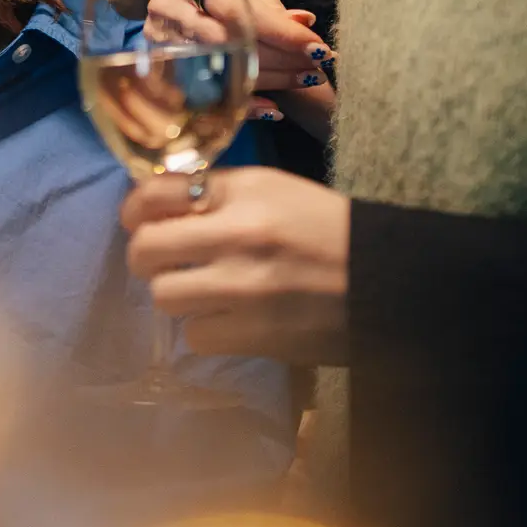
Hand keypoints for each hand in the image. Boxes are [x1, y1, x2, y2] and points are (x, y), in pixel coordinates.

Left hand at [121, 168, 350, 364]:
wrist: (390, 278)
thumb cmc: (327, 228)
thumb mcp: (274, 190)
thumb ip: (218, 194)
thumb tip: (155, 204)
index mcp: (244, 190)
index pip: (157, 192)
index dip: (136, 208)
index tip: (139, 218)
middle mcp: (238, 234)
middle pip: (146, 248)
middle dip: (145, 255)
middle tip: (161, 261)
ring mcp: (244, 289)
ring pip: (164, 296)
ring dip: (177, 295)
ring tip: (202, 291)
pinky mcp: (256, 334)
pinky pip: (196, 336)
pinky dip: (206, 330)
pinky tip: (229, 319)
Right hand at [148, 0, 334, 136]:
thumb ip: (270, 4)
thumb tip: (304, 25)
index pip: (236, 12)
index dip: (279, 33)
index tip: (316, 46)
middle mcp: (167, 9)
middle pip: (229, 45)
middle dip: (280, 59)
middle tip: (317, 65)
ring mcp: (161, 41)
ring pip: (223, 71)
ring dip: (271, 80)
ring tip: (305, 78)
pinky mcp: (164, 68)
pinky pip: (209, 95)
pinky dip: (244, 104)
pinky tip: (272, 106)